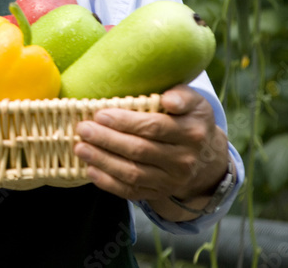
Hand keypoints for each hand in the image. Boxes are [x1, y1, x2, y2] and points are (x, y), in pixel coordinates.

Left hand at [73, 85, 230, 219]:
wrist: (207, 157)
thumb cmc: (189, 121)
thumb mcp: (194, 103)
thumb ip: (182, 95)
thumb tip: (168, 100)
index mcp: (191, 132)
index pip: (154, 127)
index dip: (125, 122)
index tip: (100, 114)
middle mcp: (183, 160)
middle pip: (139, 150)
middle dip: (107, 140)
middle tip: (83, 129)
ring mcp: (171, 180)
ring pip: (133, 173)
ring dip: (103, 161)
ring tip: (80, 148)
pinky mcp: (159, 193)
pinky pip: (131, 191)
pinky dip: (109, 182)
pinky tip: (91, 170)